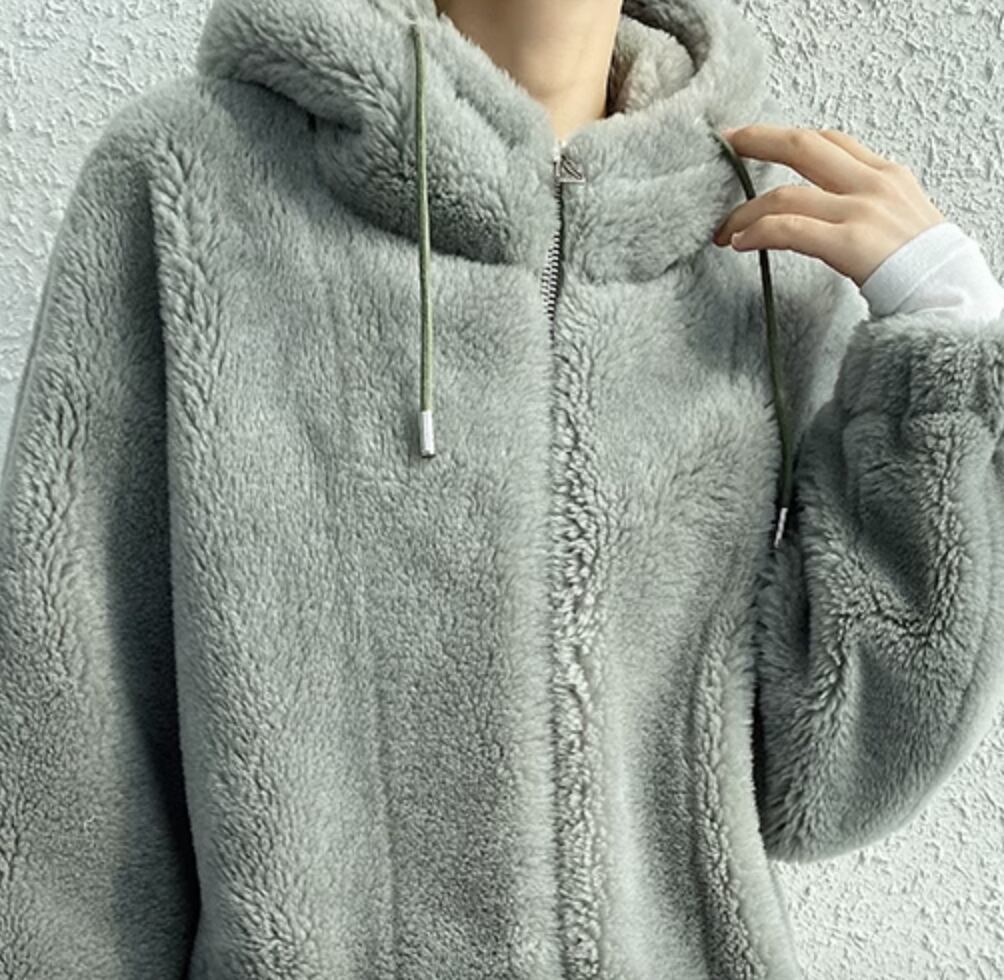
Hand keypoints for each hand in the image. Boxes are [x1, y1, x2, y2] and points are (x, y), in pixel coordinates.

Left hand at [712, 123, 945, 288]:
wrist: (948, 294)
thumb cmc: (921, 266)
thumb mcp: (901, 215)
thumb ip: (866, 201)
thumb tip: (827, 203)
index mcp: (886, 175)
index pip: (831, 141)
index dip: (788, 136)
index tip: (755, 138)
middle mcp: (872, 185)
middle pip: (804, 147)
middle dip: (758, 141)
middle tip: (726, 145)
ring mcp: (861, 212)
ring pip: (785, 196)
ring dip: (745, 212)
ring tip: (724, 229)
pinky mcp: (849, 244)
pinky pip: (788, 229)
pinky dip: (757, 232)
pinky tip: (740, 242)